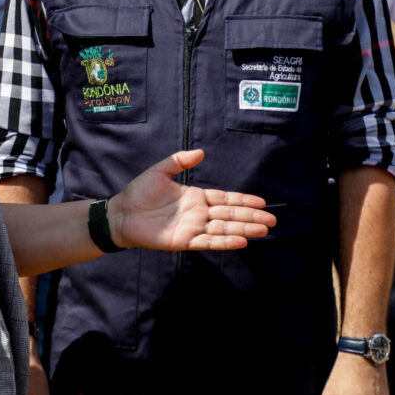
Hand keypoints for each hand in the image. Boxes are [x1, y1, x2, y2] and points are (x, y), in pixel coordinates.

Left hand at [109, 150, 274, 250]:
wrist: (121, 213)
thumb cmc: (139, 192)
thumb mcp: (160, 171)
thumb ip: (180, 161)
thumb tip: (201, 152)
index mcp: (196, 198)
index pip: (226, 199)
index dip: (244, 200)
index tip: (262, 202)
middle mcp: (199, 214)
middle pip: (231, 215)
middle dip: (252, 217)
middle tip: (272, 219)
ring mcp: (193, 228)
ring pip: (224, 229)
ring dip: (245, 229)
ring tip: (264, 230)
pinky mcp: (184, 241)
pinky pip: (208, 241)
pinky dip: (225, 242)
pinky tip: (241, 241)